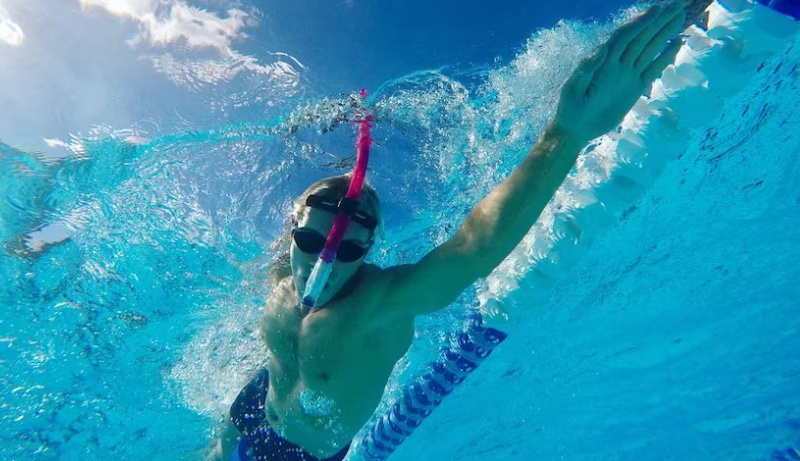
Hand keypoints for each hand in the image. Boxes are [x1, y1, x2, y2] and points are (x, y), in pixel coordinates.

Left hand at [554, 2, 686, 142]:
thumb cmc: (569, 110)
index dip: (640, 23)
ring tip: (679, 16)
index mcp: (603, 61)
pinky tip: (677, 43)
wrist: (577, 129)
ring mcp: (627, 74)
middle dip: (657, 21)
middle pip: (641, 37)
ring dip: (663, 32)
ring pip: (649, 48)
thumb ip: (585, 72)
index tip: (656, 9)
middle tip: (676, 4)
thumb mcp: (572, 92)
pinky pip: (653, 68)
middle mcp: (617, 63)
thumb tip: (601, 48)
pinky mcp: (635, 87)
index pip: (624, 37)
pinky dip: (665, 56)